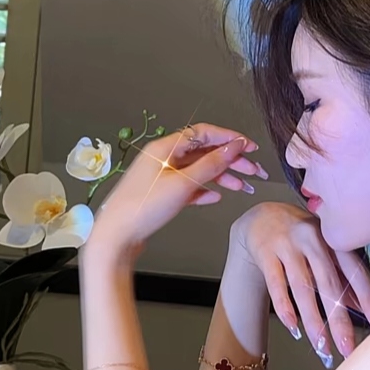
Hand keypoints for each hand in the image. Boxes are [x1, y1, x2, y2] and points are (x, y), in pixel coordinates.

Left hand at [86, 123, 268, 257]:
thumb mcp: (183, 184)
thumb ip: (211, 164)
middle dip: (230, 160)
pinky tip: (216, 196)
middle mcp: (163, 158)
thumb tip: (234, 146)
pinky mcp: (161, 194)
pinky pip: (188, 186)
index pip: (204, 133)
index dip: (229, 138)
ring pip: (198, 170)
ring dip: (222, 176)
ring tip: (242, 187)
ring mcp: (161, 176)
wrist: (117, 236)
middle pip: (204, 152)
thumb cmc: (142, 208)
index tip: (249, 146)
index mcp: (165, 148)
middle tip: (253, 170)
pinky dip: (204, 189)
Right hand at [230, 202, 369, 363]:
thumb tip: (363, 309)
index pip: (356, 273)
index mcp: (335, 240)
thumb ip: (342, 278)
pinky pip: (275, 283)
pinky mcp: (265, 251)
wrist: (262, 216)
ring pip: (302, 287)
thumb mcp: (325, 252)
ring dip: (313, 320)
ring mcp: (288, 244)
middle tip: (348, 349)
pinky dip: (284, 306)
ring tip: (322, 348)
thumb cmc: (301, 238)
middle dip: (339, 319)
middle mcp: (314, 239)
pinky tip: (293, 327)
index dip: (369, 300)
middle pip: (329, 284)